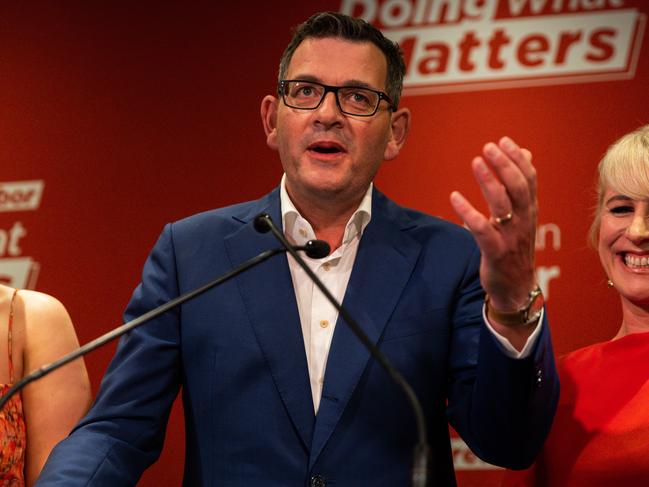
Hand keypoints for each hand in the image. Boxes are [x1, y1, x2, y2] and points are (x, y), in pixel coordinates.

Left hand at [450, 136, 536, 312]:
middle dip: (504, 164)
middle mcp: (524, 221)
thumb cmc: (515, 249)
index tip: (504, 141)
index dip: (518, 159)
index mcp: (530, 211)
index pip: (529, 179)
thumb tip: (526, 154)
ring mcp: (510, 237)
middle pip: (518, 187)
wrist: (516, 289)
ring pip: (502, 204)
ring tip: (476, 162)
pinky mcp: (495, 252)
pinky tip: (454, 197)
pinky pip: (481, 229)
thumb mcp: (524, 217)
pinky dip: (467, 212)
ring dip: (488, 181)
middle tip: (489, 147)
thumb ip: (523, 188)